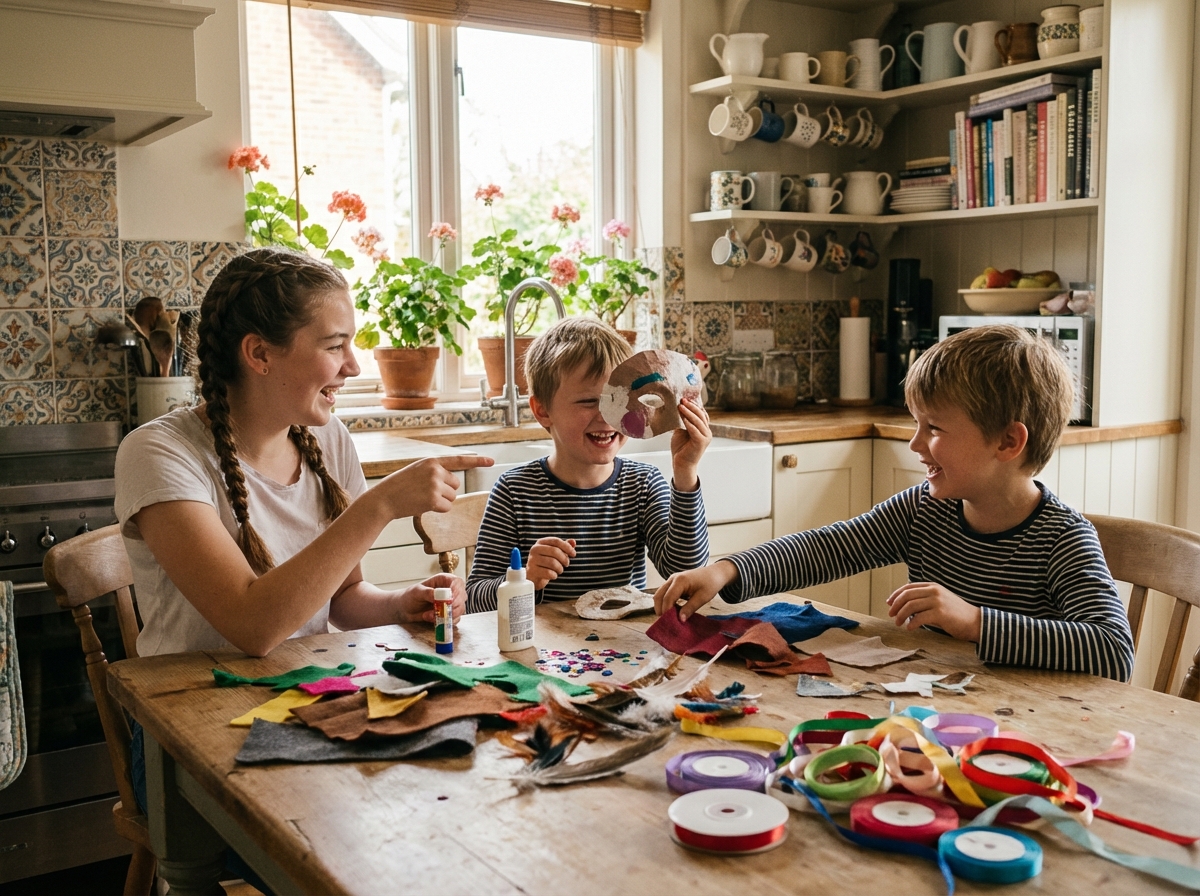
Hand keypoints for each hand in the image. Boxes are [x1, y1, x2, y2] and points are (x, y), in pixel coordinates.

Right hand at [375, 455, 493, 519]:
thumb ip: (435, 472)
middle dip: (445, 491)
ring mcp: (435, 485)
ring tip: (421, 498)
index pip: (459, 460)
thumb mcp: (417, 471)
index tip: (491, 461)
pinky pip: (447, 507)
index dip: (477, 461)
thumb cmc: (399, 486)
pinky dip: (438, 509)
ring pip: (452, 497)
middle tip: (425, 492)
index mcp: (431, 461)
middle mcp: (435, 470)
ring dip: (440, 501)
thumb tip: (453, 483)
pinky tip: (423, 505)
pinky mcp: (433, 499)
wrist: (384, 498)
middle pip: (455, 485)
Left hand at [395, 573, 466, 623]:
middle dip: (454, 605)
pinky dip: (447, 622)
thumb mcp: (417, 592)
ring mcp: (451, 603)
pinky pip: (455, 619)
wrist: (405, 609)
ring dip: (448, 615)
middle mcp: (450, 590)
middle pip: (462, 596)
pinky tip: (434, 621)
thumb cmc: (410, 596)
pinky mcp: (449, 614)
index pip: (457, 582)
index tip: (451, 598)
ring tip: (432, 616)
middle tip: (444, 610)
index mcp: (443, 580)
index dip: (457, 589)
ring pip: (460, 609)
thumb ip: (429, 593)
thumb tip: (439, 596)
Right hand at [527, 537, 575, 590]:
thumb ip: (564, 547)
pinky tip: (553, 575)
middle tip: (566, 564)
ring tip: (559, 570)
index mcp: (541, 542)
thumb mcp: (556, 554)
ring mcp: (532, 560)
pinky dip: (554, 575)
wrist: (534, 577)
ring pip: (552, 562)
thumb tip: (573, 542)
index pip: (556, 541)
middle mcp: (535, 549)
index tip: (574, 554)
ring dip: (560, 568)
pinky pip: (548, 573)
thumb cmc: (546, 563)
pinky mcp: (532, 571)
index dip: (567, 547)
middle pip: (555, 551)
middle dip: (564, 559)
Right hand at [652, 560, 737, 619]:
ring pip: (659, 594)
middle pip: (658, 596)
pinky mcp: (673, 583)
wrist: (715, 573)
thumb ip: (690, 608)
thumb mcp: (703, 597)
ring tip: (669, 618)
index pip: (668, 598)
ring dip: (662, 606)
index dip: (667, 611)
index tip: (669, 623)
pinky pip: (664, 593)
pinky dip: (666, 602)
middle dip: (660, 610)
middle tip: (666, 622)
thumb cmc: (711, 583)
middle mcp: (673, 579)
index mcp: (680, 580)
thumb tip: (680, 620)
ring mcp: (671, 580)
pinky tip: (673, 611)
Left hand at [671, 400, 711, 491]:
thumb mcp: (681, 431)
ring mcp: (705, 437)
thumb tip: (675, 409)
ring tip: (680, 406)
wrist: (681, 463)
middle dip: (691, 406)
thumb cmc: (681, 448)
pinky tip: (683, 417)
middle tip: (682, 400)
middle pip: (700, 415)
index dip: (694, 405)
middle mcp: (707, 432)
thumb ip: (682, 421)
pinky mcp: (701, 442)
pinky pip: (695, 430)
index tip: (684, 398)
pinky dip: (689, 423)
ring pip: (698, 421)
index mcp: (703, 429)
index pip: (701, 414)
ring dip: (689, 412)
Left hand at [887, 582, 981, 640]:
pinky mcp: (940, 613)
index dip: (896, 595)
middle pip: (907, 595)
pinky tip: (909, 628)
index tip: (889, 603)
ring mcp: (937, 601)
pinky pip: (919, 617)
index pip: (908, 587)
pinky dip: (912, 623)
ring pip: (911, 606)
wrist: (975, 622)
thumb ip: (924, 601)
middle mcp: (934, 591)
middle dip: (895, 605)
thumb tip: (903, 607)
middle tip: (891, 615)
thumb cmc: (955, 614)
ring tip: (898, 623)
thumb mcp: (939, 601)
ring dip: (901, 615)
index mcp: (933, 586)